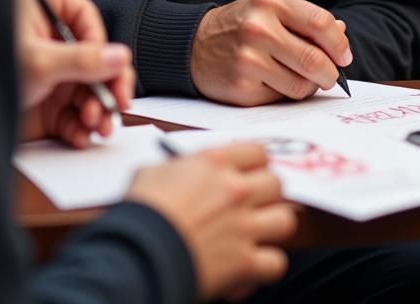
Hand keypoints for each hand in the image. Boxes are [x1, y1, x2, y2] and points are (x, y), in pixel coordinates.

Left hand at [15, 0, 134, 145]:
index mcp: (49, 7)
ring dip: (97, 110)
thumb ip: (82, 60)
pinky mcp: (51, 95)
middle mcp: (55, 37)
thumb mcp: (38, 62)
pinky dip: (81, 125)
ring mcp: (55, 67)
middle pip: (97, 58)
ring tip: (95, 126)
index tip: (110, 71)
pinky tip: (80, 134)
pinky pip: (77, 109)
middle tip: (115, 106)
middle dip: (106, 88)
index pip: (90, 22)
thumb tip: (119, 57)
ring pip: (91, 87)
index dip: (103, 50)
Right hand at [127, 143, 295, 299]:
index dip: (256, 163)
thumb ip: (176, 168)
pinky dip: (266, 267)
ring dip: (273, 228)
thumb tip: (179, 170)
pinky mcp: (243, 262)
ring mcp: (243, 226)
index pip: (257, 151)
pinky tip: (252, 267)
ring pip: (285, 219)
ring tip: (260, 233)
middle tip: (256, 203)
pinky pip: (276, 262)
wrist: (134, 256)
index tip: (253, 172)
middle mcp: (235, 190)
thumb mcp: (151, 174)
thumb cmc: (139, 214)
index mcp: (215, 163)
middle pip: (276, 184)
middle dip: (268, 195)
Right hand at [190, 0, 350, 105]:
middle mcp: (259, 29)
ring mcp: (249, 60)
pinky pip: (281, 98)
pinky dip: (286, 94)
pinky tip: (275, 82)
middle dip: (331, 72)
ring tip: (302, 78)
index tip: (345, 55)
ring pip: (301, 84)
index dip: (339, 43)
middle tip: (332, 76)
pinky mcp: (242, 88)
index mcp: (270, 2)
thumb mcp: (269, 9)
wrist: (192, 46)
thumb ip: (305, 19)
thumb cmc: (239, 26)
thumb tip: (341, 33)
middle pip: (314, 59)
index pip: (320, 23)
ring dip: (310, 86)